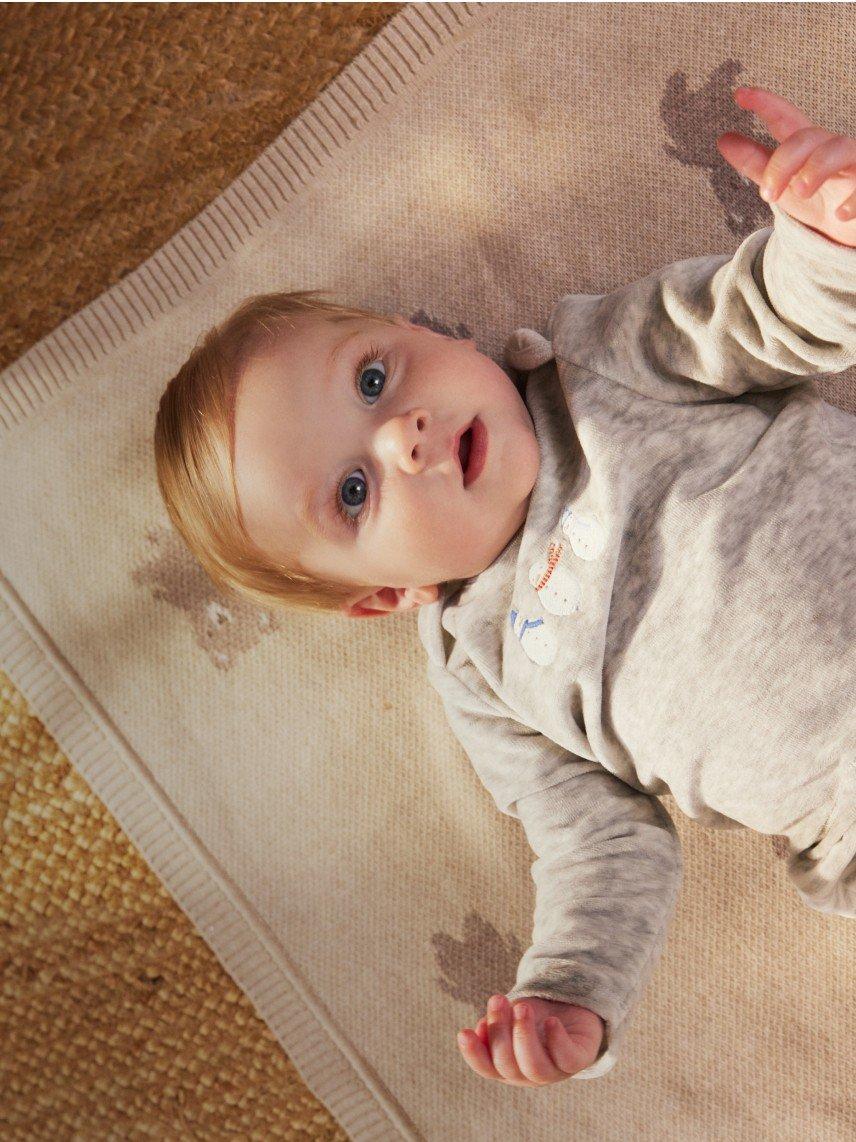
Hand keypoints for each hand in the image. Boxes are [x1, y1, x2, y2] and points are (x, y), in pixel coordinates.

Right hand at [457, 993, 604, 1085]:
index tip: (463, 1032)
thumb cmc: (533, 1014)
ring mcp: (554, 1070)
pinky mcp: (578, 1059)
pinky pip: (567, 1059)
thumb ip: (493, 1025)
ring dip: (524, 1036)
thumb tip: (481, 1032)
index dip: (474, 1055)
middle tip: (498, 999)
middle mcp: (529, 1074)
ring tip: (521, 1006)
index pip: (487, 1068)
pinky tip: (550, 1020)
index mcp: (508, 1066)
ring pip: (535, 1067)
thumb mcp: (509, 1016)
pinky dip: (556, 1040)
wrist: (569, 1005)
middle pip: (508, 1064)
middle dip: (499, 1031)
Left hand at [716, 87, 855, 247]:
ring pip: (841, 147)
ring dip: (817, 167)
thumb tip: (724, 140)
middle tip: (768, 194)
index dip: (764, 105)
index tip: (740, 95)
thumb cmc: (821, 204)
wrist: (851, 235)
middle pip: (808, 137)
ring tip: (801, 191)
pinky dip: (855, 198)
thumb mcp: (785, 186)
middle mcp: (833, 150)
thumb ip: (757, 165)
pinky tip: (840, 214)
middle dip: (784, 162)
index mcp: (808, 149)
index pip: (785, 120)